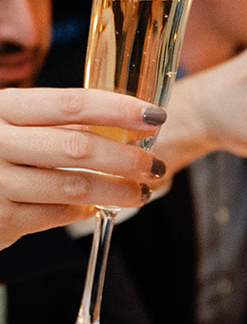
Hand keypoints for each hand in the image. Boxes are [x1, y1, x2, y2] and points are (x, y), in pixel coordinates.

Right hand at [0, 87, 168, 249]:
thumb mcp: (9, 125)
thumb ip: (51, 123)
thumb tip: (122, 124)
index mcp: (1, 108)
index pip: (70, 103)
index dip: (117, 109)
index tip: (154, 116)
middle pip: (78, 147)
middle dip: (126, 158)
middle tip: (154, 165)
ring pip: (74, 186)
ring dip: (116, 190)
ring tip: (140, 191)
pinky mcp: (2, 220)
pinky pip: (58, 214)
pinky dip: (85, 211)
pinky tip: (98, 207)